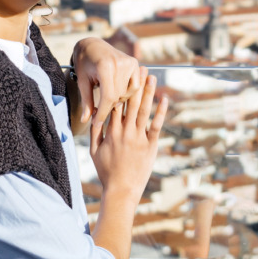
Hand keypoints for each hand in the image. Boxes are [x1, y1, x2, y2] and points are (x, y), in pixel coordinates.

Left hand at [71, 37, 148, 129]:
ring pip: (127, 93)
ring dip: (118, 99)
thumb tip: (85, 121)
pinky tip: (117, 91)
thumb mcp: (83, 82)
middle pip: (118, 96)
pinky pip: (135, 86)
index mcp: (105, 67)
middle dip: (108, 107)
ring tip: (106, 95)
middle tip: (98, 109)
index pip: (108, 97)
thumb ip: (86, 101)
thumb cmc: (84, 64)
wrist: (93, 45)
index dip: (103, 113)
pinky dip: (127, 92)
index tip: (96, 123)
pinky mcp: (134, 62)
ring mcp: (129, 62)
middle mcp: (119, 63)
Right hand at [89, 75, 167, 199]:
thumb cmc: (106, 172)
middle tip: (139, 68)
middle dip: (135, 84)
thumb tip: (93, 117)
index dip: (119, 88)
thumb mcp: (94, 152)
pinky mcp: (151, 145)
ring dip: (148, 92)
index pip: (115, 104)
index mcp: (111, 131)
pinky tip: (165, 99)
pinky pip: (156, 125)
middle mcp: (125, 131)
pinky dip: (161, 111)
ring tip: (152, 77)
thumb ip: (94, 133)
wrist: (121, 190)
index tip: (121, 74)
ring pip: (144, 110)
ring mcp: (139, 138)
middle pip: (131, 103)